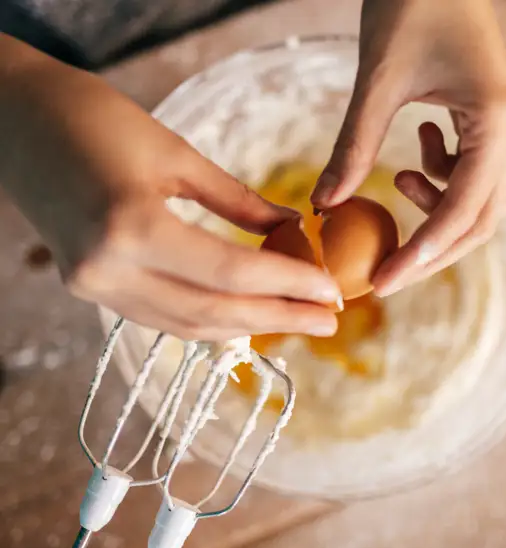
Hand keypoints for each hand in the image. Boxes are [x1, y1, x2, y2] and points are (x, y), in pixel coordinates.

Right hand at [0, 36, 339, 339]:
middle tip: (328, 321)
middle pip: (213, 312)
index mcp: (131, 227)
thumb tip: (289, 229)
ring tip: (295, 320)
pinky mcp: (91, 288)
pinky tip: (244, 316)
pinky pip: (162, 318)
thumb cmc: (92, 118)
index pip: (230, 272)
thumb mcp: (175, 154)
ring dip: (247, 327)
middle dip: (279, 319)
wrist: (14, 122)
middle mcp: (108, 271)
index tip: (330, 292)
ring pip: (188, 325)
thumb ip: (237, 202)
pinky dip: (209, 320)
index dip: (288, 285)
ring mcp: (95, 287)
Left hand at [311, 0, 505, 295]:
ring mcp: (505, 130)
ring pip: (477, 204)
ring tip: (397, 180)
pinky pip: (469, 176)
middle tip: (385, 271)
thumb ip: (352, 147)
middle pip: (478, 221)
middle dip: (430, 251)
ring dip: (435, 212)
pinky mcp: (488, 126)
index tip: (382, 283)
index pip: (462, 212)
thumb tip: (323, 206)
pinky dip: (438, 181)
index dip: (421, 254)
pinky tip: (415, 152)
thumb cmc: (412, 6)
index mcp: (497, 123)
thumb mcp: (378, 83)